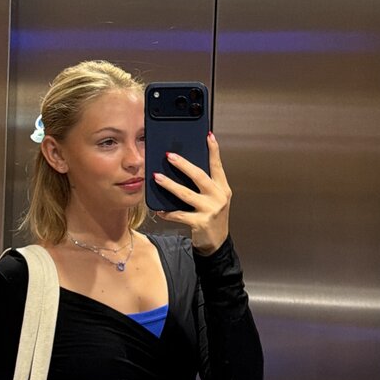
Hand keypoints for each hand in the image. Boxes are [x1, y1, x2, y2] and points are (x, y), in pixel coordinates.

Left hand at [153, 131, 231, 254]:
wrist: (217, 242)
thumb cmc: (212, 217)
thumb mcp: (214, 199)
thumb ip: (205, 185)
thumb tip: (183, 168)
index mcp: (222, 188)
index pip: (217, 166)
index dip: (214, 150)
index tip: (208, 136)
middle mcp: (218, 197)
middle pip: (199, 176)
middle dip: (183, 164)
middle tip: (169, 155)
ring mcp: (210, 210)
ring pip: (186, 194)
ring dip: (169, 185)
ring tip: (157, 177)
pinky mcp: (200, 223)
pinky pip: (179, 215)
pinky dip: (168, 213)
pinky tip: (159, 210)